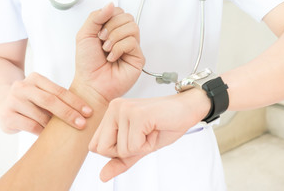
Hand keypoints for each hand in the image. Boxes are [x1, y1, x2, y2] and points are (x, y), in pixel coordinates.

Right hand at [0, 72, 92, 134]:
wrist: (1, 101)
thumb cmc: (31, 99)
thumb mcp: (42, 92)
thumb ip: (58, 98)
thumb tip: (85, 112)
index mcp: (35, 78)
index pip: (59, 90)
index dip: (75, 101)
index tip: (89, 112)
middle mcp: (22, 87)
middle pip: (50, 101)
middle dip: (68, 113)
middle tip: (82, 124)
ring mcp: (12, 101)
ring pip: (40, 116)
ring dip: (55, 126)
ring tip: (65, 132)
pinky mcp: (6, 116)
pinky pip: (30, 126)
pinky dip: (42, 132)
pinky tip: (48, 135)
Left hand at [73, 3, 144, 101]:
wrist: (90, 84)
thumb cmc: (87, 64)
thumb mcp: (84, 34)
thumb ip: (96, 17)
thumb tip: (111, 4)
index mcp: (111, 30)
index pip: (118, 12)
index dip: (108, 17)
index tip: (98, 31)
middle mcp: (123, 37)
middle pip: (127, 17)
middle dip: (112, 27)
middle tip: (102, 40)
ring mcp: (132, 47)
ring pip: (132, 27)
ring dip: (115, 37)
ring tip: (107, 50)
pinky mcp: (138, 58)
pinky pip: (133, 42)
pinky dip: (119, 48)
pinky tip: (112, 57)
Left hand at [89, 89, 210, 181]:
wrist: (187, 109)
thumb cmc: (165, 124)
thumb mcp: (139, 147)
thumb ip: (120, 160)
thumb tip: (102, 176)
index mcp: (111, 113)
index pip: (95, 145)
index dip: (116, 151)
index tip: (133, 138)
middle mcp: (114, 108)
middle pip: (102, 149)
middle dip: (126, 151)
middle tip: (142, 136)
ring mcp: (124, 110)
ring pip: (121, 149)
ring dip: (141, 147)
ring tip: (151, 131)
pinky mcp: (137, 115)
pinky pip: (134, 146)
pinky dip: (148, 145)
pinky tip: (155, 130)